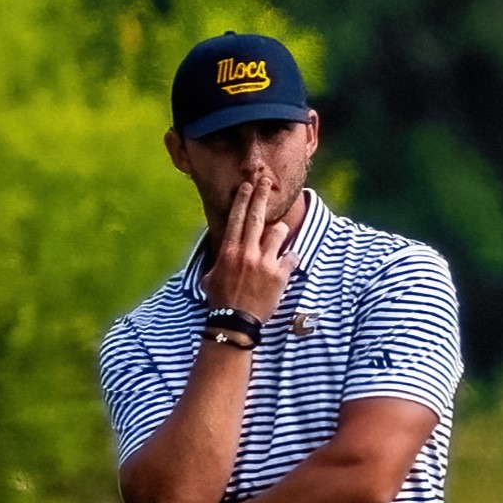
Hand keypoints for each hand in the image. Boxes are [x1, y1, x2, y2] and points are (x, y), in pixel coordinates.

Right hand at [202, 175, 295, 323]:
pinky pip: (292, 256)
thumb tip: (220, 250)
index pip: (236, 218)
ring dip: (280, 231)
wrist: (235, 322)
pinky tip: (289, 262)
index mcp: (229, 250)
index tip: (247, 186)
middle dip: (262, 195)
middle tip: (266, 180)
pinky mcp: (280, 274)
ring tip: (278, 234)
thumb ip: (218, 259)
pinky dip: (292, 258)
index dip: (243, 199)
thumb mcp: (211, 276)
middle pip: (257, 216)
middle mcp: (247, 252)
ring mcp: (265, 262)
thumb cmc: (220, 300)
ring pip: (279, 232)